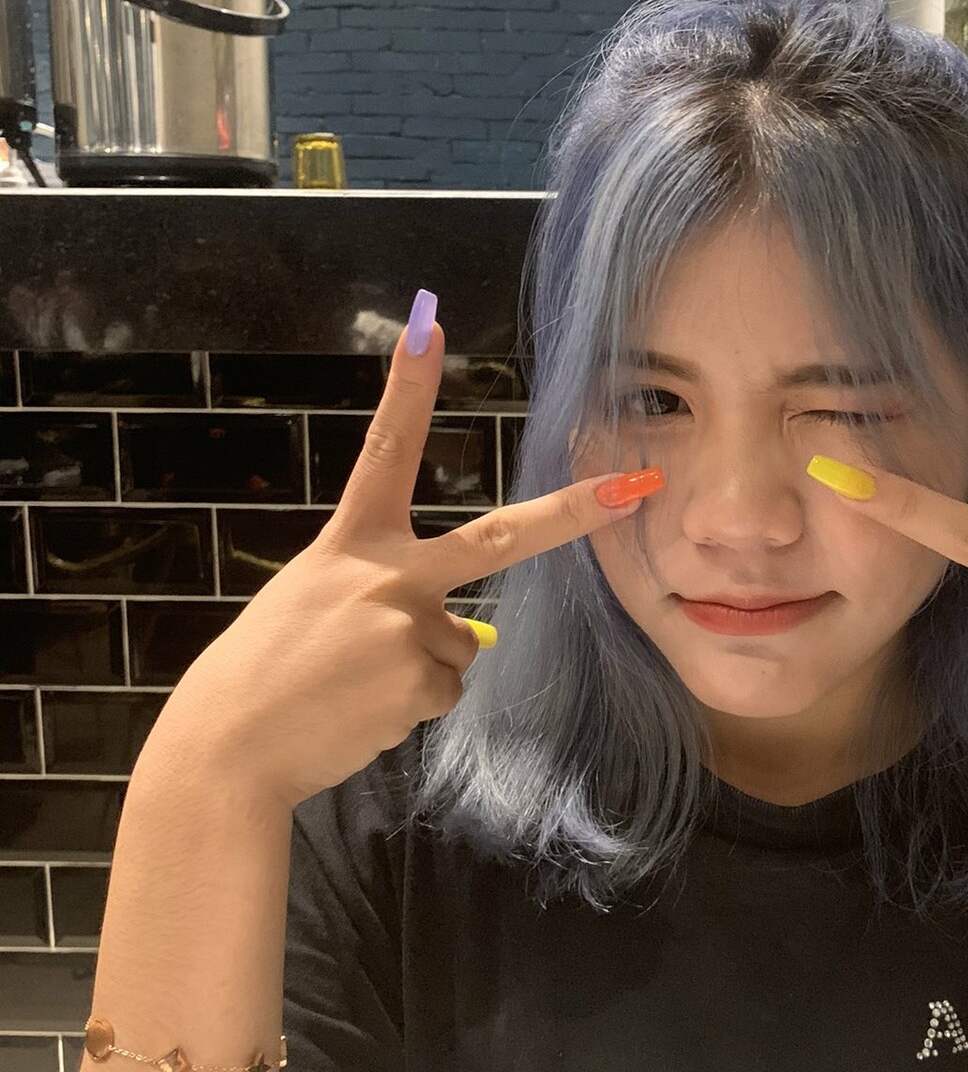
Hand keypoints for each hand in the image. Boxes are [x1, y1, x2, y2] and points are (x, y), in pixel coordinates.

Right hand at [145, 309, 660, 813]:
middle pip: (498, 538)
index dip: (409, 388)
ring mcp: (410, 626)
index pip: (385, 449)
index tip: (430, 325)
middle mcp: (387, 573)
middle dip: (572, 513)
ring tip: (352, 685)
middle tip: (632, 489)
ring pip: (457, 646)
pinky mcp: (422, 681)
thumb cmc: (267, 670)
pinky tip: (362, 710)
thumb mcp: (314, 600)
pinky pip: (444, 690)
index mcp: (351, 541)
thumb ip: (384, 593)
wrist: (231, 746)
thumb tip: (469, 635)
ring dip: (418, 671)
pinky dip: (411, 705)